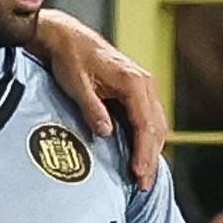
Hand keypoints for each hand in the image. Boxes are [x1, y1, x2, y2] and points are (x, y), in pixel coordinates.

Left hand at [32, 10, 168, 189]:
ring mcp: (143, 86)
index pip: (145, 125)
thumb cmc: (70, 58)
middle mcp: (144, 83)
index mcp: (134, 82)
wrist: (66, 37)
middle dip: (150, 158)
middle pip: (156, 128)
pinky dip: (147, 138)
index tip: (138, 174)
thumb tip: (106, 134)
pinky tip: (140, 155)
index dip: (143, 153)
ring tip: (143, 176)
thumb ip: (93, 109)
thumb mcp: (77, 85)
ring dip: (151, 150)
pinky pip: (148, 118)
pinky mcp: (136, 90)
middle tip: (143, 185)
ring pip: (156, 124)